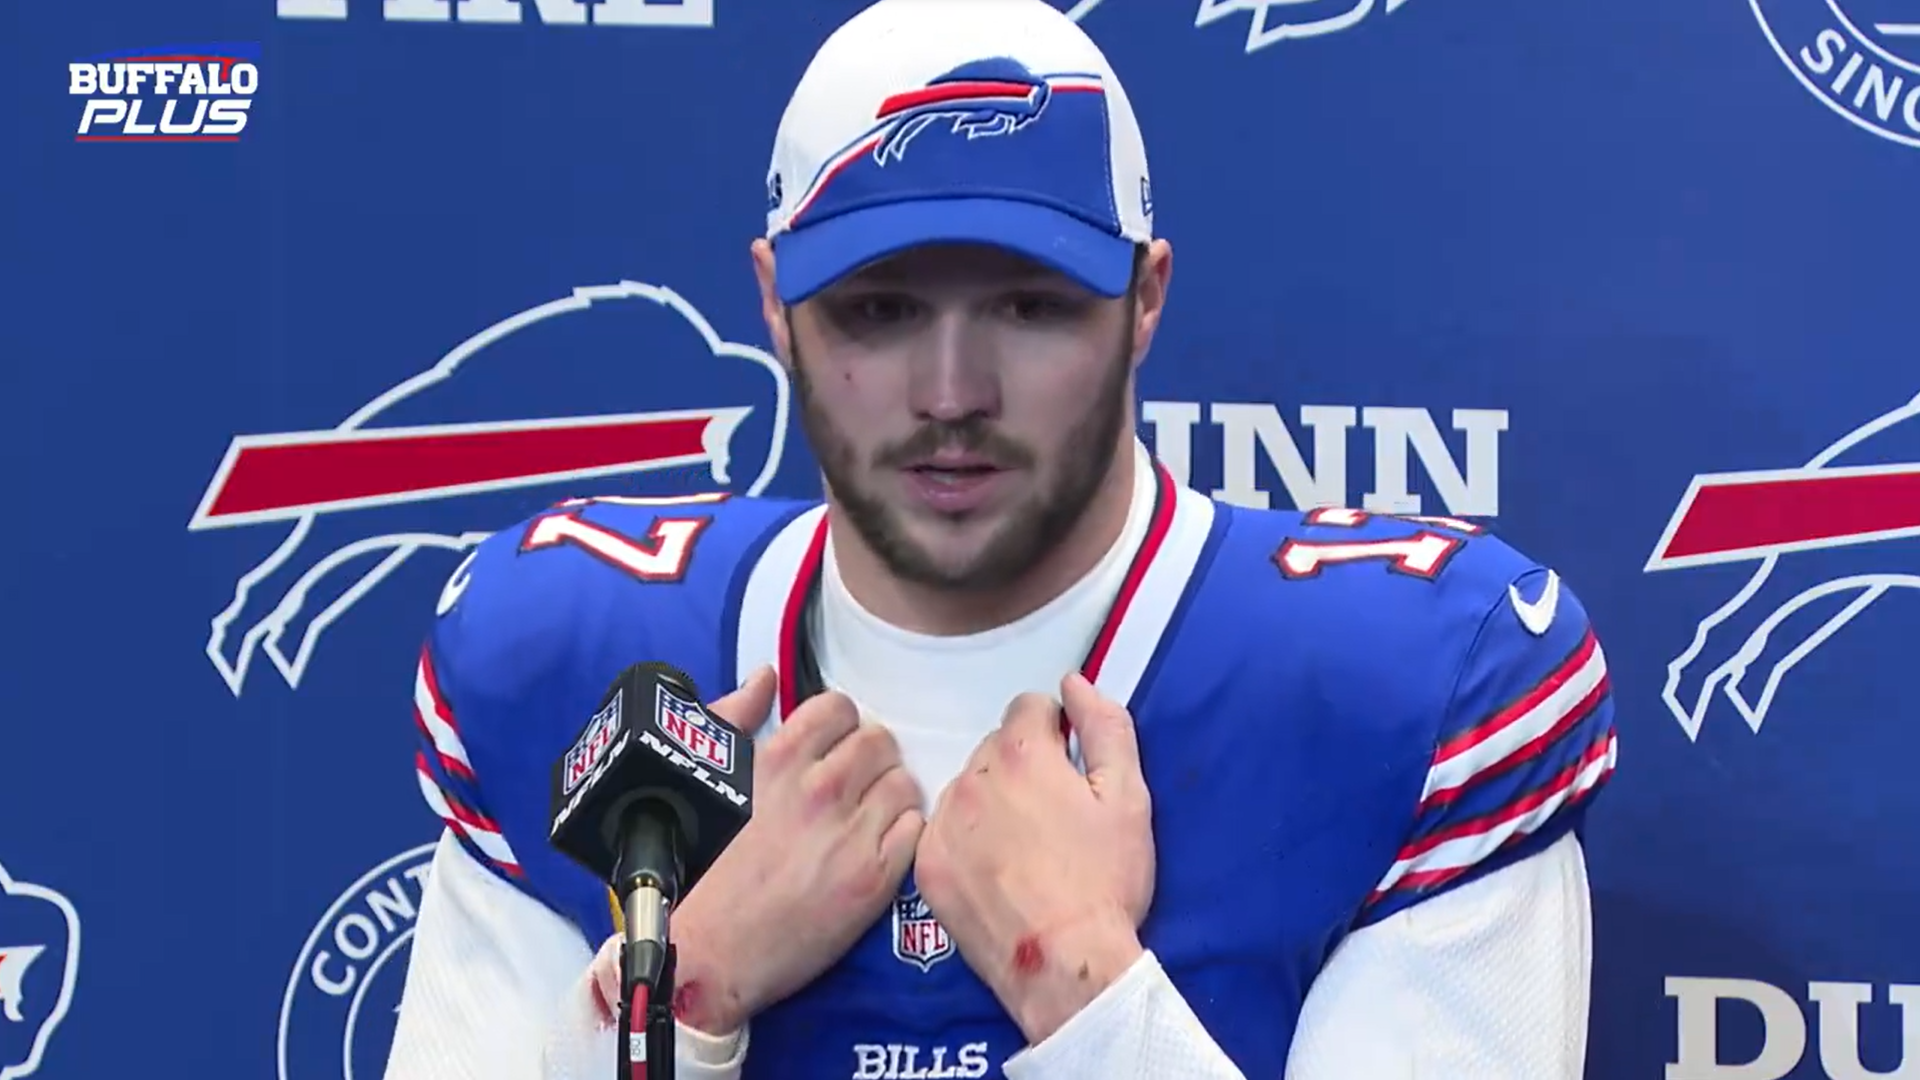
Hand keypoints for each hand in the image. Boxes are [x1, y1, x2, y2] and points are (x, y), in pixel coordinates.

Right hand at [597, 670, 923, 1035]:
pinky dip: (903, 834)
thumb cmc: (708, 869)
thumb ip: (736, 719)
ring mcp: (852, 833)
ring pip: (904, 783)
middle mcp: (820, 789)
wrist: (716, 949)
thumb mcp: (711, 782)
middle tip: (856, 785)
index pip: (839, 708)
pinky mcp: (876, 877)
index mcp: (779, 759)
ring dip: (890, 795)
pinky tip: (877, 847)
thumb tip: (765, 677)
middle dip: (872, 759)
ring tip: (867, 819)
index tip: (834, 746)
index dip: (842, 726)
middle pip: (880, 742)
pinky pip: (915, 829)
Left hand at [914, 672, 1154, 1044]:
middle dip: (1023, 768)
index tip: (1070, 772)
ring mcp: (942, 823)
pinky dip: (965, 841)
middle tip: (1053, 819)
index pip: (1028, 707)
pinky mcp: (925, 865)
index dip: (1056, 734)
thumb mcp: (1128, 798)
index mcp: (1022, 754)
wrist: (1065, 964)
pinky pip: (943, 831)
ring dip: (991, 803)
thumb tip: (1075, 683)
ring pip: (967, 788)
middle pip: (996, 749)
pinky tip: (995, 872)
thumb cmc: (1105, 881)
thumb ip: (1105, 727)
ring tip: (1024, 851)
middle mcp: (972, 778)